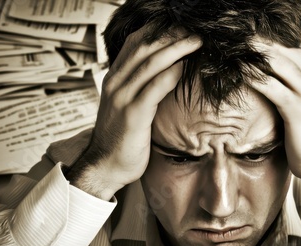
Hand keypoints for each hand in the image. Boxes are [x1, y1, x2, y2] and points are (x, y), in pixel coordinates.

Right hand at [66, 27, 201, 199]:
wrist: (104, 166)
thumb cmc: (121, 137)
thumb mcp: (126, 105)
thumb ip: (139, 87)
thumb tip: (165, 73)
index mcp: (114, 78)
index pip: (134, 43)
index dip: (158, 30)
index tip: (179, 25)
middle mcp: (115, 83)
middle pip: (144, 47)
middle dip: (171, 35)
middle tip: (193, 29)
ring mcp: (122, 98)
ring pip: (149, 63)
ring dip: (175, 48)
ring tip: (196, 41)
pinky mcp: (132, 115)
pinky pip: (153, 88)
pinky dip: (169, 74)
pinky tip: (183, 66)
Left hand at [250, 38, 300, 194]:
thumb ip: (300, 79)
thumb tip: (276, 67)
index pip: (299, 42)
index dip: (276, 34)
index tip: (254, 31)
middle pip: (287, 48)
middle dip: (261, 40)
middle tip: (239, 35)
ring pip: (280, 63)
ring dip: (255, 53)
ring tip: (236, 47)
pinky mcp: (297, 110)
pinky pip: (272, 87)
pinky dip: (254, 77)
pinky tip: (240, 71)